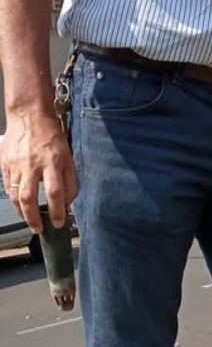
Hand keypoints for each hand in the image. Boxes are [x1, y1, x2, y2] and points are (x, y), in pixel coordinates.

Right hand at [0, 107, 77, 232]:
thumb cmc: (51, 138)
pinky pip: (7, 186)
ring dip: (21, 212)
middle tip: (39, 229)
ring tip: (29, 220)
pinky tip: (19, 206)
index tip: (59, 222)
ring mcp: (15, 164)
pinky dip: (13, 199)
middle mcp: (32, 165)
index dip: (57, 210)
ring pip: (14, 194)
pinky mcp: (4, 163)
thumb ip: (70, 181)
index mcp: (52, 162)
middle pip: (28, 197)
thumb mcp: (68, 158)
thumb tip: (68, 202)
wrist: (29, 117)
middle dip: (33, 217)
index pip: (55, 192)